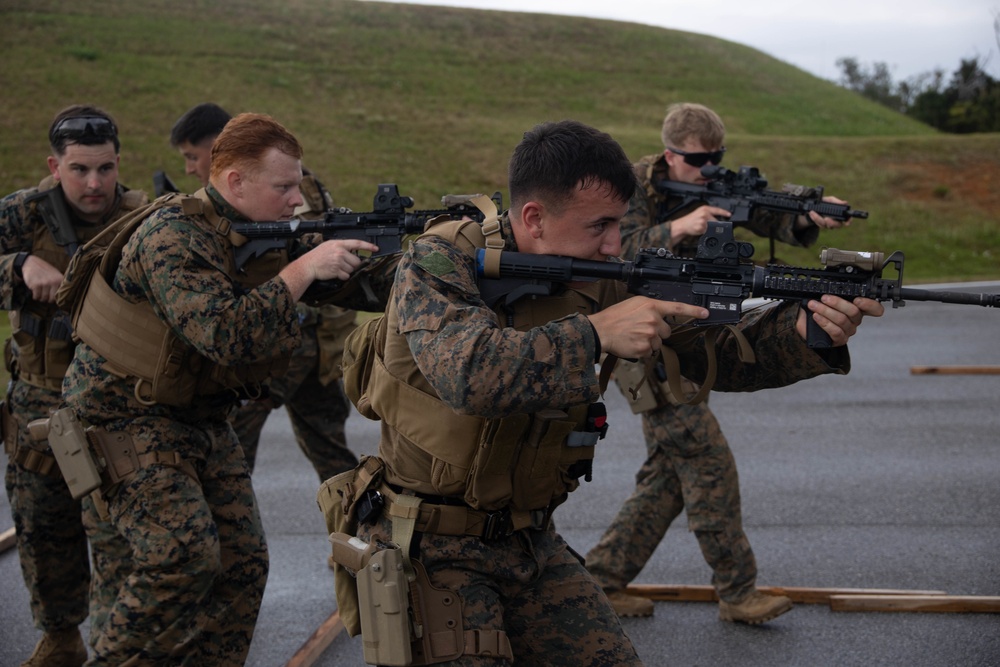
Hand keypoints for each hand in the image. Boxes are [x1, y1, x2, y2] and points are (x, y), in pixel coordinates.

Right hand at [19, 255, 63, 302]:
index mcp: (60, 279)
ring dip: (41, 298)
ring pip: (43, 298)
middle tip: (46, 297)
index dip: (57, 298)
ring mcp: (44, 283)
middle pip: (52, 299)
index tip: (53, 298)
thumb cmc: (45, 270)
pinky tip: (35, 293)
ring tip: (40, 294)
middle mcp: (53, 282)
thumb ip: (59, 283)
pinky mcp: (35, 285)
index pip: (61, 295)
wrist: (31, 263)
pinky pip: (36, 296)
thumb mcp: (55, 274)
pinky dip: (35, 297)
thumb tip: (62, 297)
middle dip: (48, 299)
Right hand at [302, 239, 379, 282]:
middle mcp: (340, 252)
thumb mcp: (329, 245)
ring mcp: (338, 262)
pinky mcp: (336, 271)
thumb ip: (341, 247)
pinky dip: (342, 276)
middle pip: (357, 261)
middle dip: (353, 264)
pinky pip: (346, 276)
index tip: (376, 248)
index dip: (368, 246)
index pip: (357, 243)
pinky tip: (335, 272)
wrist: (308, 265)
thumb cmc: (318, 256)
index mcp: (339, 244)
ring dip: (346, 271)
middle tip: (344, 264)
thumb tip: (353, 252)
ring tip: (337, 267)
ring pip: (352, 269)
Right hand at [589, 296, 707, 358]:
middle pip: (667, 331)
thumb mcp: (633, 304)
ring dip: (649, 342)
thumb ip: (650, 308)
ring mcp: (650, 335)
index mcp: (651, 306)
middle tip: (641, 329)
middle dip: (657, 332)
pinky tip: (632, 344)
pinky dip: (642, 350)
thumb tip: (661, 316)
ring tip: (634, 336)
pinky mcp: (644, 348)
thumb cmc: (615, 317)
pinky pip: (650, 352)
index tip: (705, 313)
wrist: (600, 330)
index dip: (694, 311)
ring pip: (658, 343)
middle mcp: (653, 320)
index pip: (677, 308)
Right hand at [669, 205, 730, 242]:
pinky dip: (706, 232)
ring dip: (710, 229)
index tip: (729, 214)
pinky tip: (700, 230)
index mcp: (705, 209)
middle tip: (711, 226)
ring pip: (712, 227)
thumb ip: (709, 214)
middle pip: (716, 221)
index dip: (724, 212)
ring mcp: (703, 221)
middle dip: (716, 225)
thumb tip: (719, 220)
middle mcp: (704, 214)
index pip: (717, 210)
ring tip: (702, 227)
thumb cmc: (691, 219)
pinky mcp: (701, 228)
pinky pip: (708, 232)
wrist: (682, 225)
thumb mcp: (700, 213)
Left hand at [796, 295, 884, 345]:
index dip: (870, 304)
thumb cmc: (820, 311)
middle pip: (854, 311)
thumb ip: (832, 294)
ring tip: (814, 305)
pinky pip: (835, 331)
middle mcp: (855, 320)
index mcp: (858, 308)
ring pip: (842, 320)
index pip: (874, 308)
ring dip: (826, 311)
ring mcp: (848, 330)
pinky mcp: (840, 339)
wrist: (809, 328)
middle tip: (824, 298)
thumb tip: (826, 287)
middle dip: (837, 303)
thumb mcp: (827, 300)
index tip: (858, 300)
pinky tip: (816, 316)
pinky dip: (825, 322)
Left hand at [804, 196, 851, 229]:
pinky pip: (818, 224)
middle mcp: (835, 221)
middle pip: (837, 226)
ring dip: (819, 219)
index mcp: (840, 215)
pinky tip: (811, 213)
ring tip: (813, 212)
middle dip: (832, 223)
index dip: (848, 221)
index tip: (847, 222)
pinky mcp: (821, 225)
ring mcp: (828, 224)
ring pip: (825, 225)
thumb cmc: (825, 202)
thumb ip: (836, 201)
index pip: (847, 220)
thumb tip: (844, 203)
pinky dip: (814, 218)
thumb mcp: (830, 200)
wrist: (814, 205)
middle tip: (826, 218)